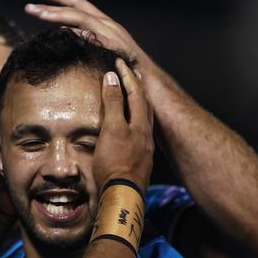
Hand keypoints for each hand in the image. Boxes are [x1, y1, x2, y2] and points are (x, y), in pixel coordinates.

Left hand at [25, 0, 155, 74]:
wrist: (148, 82)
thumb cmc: (124, 71)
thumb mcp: (102, 53)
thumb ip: (85, 43)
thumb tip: (64, 38)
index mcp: (104, 24)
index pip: (79, 5)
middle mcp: (107, 23)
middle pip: (77, 6)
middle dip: (52, 2)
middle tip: (29, 6)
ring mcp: (110, 32)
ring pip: (80, 16)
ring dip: (57, 14)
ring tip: (37, 14)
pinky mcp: (112, 44)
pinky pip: (90, 35)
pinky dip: (74, 32)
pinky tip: (58, 32)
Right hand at [93, 59, 153, 191]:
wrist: (122, 195)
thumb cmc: (115, 163)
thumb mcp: (111, 130)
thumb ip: (112, 104)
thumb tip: (112, 78)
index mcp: (140, 124)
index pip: (136, 93)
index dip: (127, 76)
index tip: (119, 62)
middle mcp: (145, 134)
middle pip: (144, 104)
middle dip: (136, 87)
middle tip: (129, 73)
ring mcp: (143, 149)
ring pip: (142, 119)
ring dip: (136, 104)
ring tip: (130, 96)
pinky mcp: (138, 161)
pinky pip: (137, 133)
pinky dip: (132, 122)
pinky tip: (127, 128)